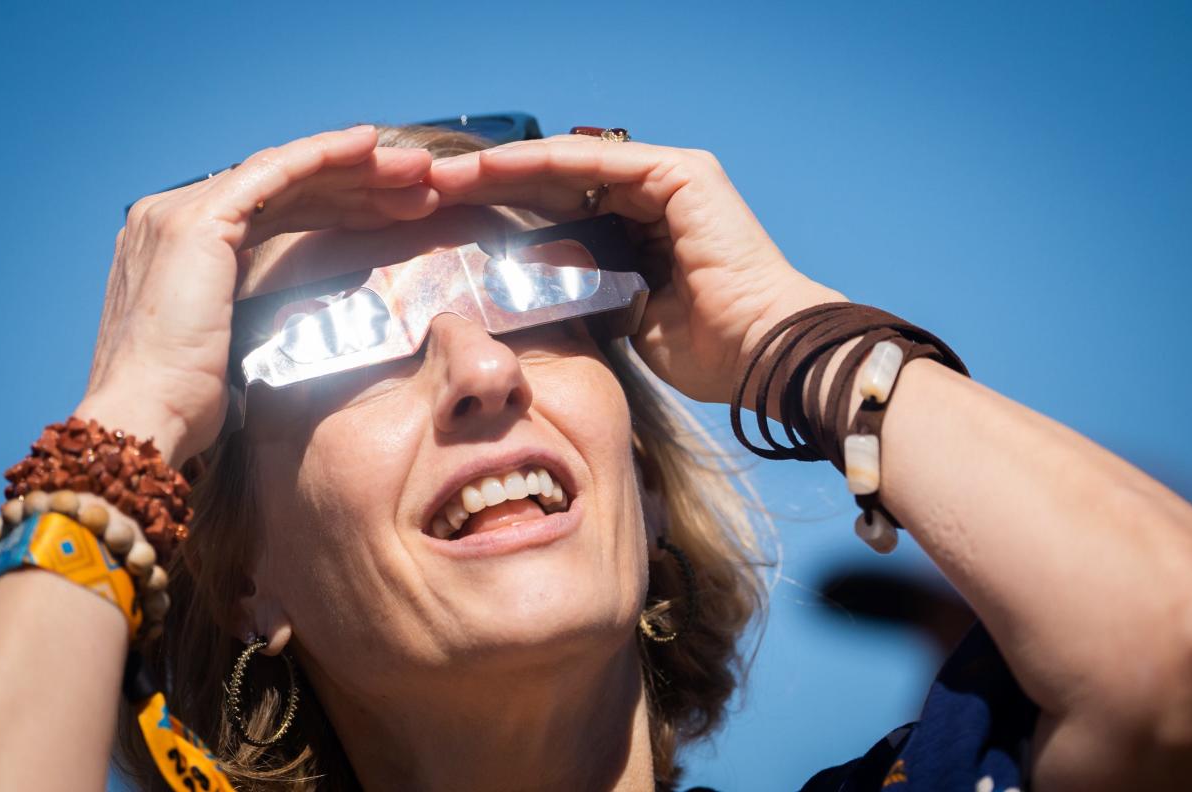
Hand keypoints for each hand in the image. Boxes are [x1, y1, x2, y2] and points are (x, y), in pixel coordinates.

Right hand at [78, 126, 438, 464]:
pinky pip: (276, 172)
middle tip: (421, 185)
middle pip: (287, 189)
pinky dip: (325, 154)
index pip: (276, 212)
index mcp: (181, 247)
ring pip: (289, 175)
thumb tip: (306, 316)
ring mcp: (181, 212)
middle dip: (360, 185)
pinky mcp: (199, 220)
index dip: (341, 208)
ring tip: (417, 171)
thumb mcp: (233, 346)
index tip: (396, 213)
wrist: (149, 421)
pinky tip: (369, 145)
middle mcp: (172, 215)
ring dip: (358, 169)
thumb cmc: (190, 406)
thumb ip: (256, 313)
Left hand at [426, 135, 845, 403]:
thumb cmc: (706, 351)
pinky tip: (492, 168)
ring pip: (569, 167)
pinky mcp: (679, 172)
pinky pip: (595, 163)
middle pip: (557, 185)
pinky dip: (542, 164)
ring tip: (446, 179)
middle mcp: (655, 196)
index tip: (448, 228)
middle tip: (430, 194)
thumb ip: (587, 294)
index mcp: (644, 231)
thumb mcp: (624, 317)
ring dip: (505, 170)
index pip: (561, 213)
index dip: (504, 216)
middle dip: (492, 187)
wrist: (761, 352)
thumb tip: (536, 295)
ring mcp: (668, 178)